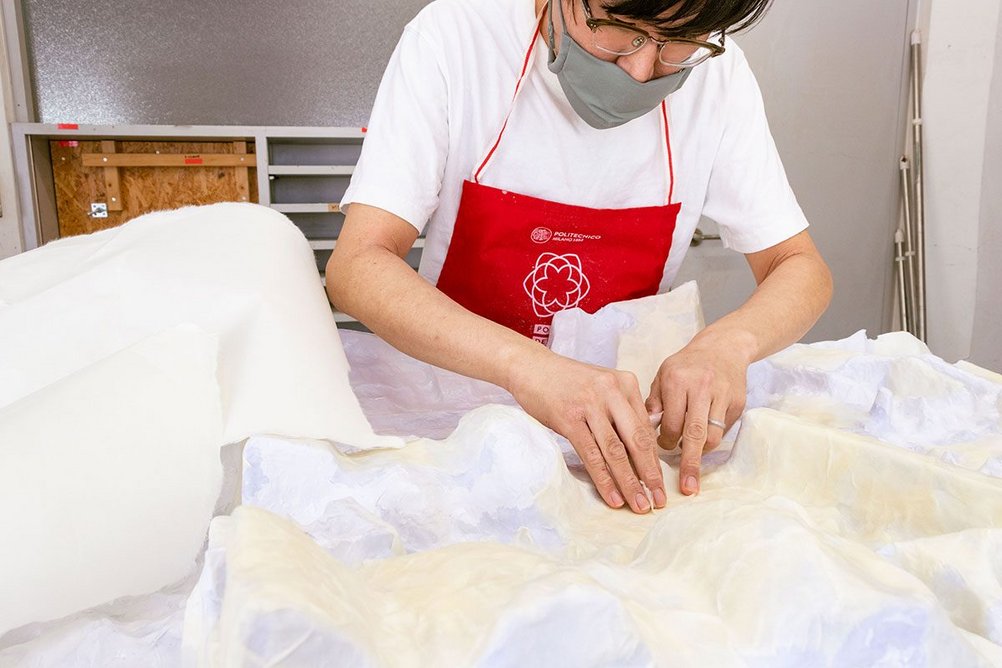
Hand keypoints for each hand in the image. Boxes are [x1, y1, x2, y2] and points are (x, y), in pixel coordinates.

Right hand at [507, 350, 665, 513]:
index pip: (646, 428)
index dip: (655, 459)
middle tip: (659, 501)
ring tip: (640, 505)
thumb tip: (641, 449)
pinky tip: (613, 497)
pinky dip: (604, 480)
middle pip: (637, 440)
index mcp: (626, 383)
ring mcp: (590, 404)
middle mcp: (612, 391)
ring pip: (616, 452)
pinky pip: (591, 455)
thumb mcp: (602, 387)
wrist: (531, 367)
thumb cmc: (567, 382)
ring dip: (630, 483)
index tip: (661, 483)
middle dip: (651, 475)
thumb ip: (623, 410)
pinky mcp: (569, 418)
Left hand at [645, 334, 751, 495]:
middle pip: (695, 434)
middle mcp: (701, 387)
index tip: (660, 447)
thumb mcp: (662, 375)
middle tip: (687, 487)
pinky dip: (713, 440)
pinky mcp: (737, 403)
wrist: (723, 348)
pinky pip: (724, 431)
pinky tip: (704, 439)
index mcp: (677, 380)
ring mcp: (722, 395)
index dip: (665, 441)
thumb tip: (646, 432)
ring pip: (713, 436)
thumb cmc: (686, 365)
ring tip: (692, 456)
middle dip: (690, 463)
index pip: (670, 422)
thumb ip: (654, 403)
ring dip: (701, 452)